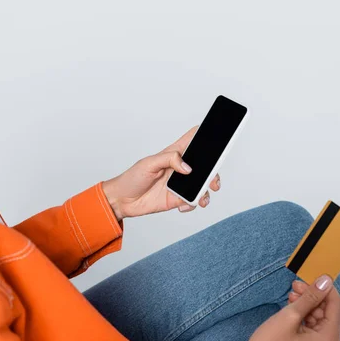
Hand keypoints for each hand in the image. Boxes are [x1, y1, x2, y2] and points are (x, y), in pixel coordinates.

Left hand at [101, 126, 220, 219]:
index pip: (192, 139)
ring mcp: (180, 183)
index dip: (205, 134)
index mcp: (174, 154)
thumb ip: (169, 160)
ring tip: (203, 197)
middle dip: (214, 171)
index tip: (217, 136)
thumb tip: (187, 167)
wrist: (122, 201)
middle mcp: (180, 168)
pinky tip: (183, 205)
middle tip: (213, 180)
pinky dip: (193, 203)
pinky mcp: (177, 199)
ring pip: (203, 184)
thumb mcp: (148, 164)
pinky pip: (193, 200)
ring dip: (207, 191)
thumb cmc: (132, 178)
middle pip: (205, 165)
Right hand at [233, 275, 339, 340]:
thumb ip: (309, 298)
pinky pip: (313, 329)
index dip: (326, 288)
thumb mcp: (289, 316)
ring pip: (319, 319)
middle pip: (328, 312)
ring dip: (307, 305)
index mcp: (329, 339)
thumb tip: (325, 281)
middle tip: (295, 284)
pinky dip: (304, 316)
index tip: (313, 275)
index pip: (336, 305)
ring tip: (291, 294)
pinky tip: (292, 307)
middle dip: (313, 296)